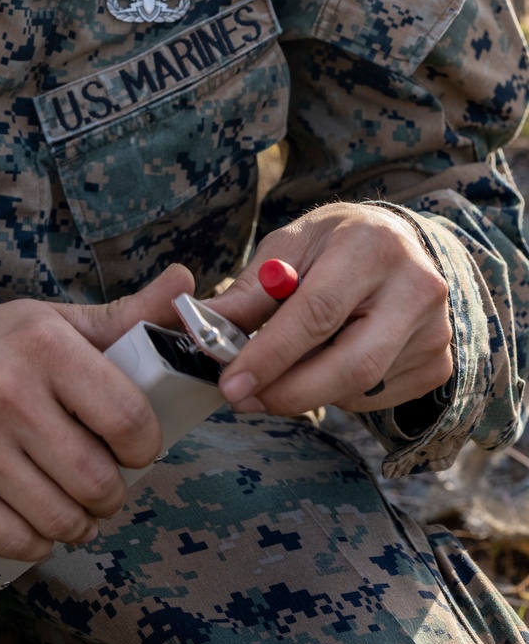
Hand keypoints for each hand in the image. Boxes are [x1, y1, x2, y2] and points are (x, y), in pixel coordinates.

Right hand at [0, 263, 194, 561]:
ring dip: (79, 521)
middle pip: (97, 480)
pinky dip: (39, 540)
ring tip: (73, 500)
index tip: (132, 443)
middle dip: (111, 491)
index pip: (126, 418)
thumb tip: (188, 285)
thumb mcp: (54, 322)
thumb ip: (128, 315)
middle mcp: (5, 390)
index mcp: (41, 344)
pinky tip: (36, 515)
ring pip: (61, 519)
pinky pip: (18, 542)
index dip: (144, 445)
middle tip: (101, 478)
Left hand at [208, 205, 451, 416]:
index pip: (319, 312)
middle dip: (289, 392)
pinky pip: (377, 398)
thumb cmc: (335, 242)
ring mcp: (435, 330)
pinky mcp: (439, 363)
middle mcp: (415, 288)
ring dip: (307, 392)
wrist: (399, 244)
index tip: (231, 382)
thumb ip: (252, 289)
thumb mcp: (289, 245)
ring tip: (275, 375)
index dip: (272, 354)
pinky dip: (336, 392)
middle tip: (243, 400)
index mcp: (372, 246)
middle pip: (351, 364)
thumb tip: (205, 329)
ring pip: (361, 387)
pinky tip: (322, 366)